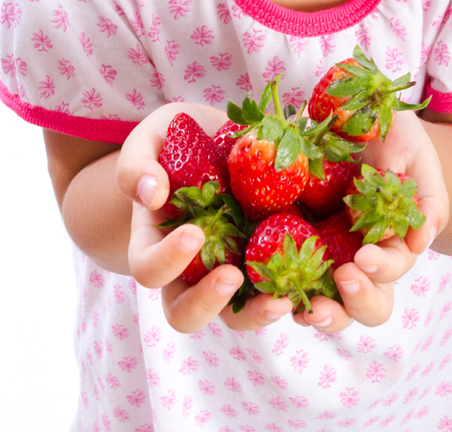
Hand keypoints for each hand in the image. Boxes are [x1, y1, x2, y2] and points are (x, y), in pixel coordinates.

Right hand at [115, 102, 294, 333]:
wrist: (221, 136)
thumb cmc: (177, 138)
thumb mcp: (152, 137)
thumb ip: (138, 163)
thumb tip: (149, 195)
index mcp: (155, 243)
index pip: (149, 269)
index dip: (167, 260)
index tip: (194, 232)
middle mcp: (189, 269)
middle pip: (185, 314)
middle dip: (206, 303)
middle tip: (231, 275)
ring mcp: (231, 268)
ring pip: (236, 315)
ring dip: (256, 315)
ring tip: (281, 300)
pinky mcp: (268, 260)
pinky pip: (277, 289)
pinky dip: (294, 291)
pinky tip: (314, 281)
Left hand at [290, 110, 448, 334]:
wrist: (355, 115)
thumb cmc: (393, 137)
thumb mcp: (415, 155)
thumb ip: (428, 197)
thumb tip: (421, 240)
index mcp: (392, 242)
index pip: (392, 267)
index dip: (383, 268)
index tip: (364, 256)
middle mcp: (361, 257)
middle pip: (368, 303)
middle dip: (358, 300)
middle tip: (343, 277)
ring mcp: (327, 254)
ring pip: (331, 304)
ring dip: (324, 313)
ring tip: (310, 309)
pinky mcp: (293, 242)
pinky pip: (289, 279)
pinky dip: (283, 294)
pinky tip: (275, 296)